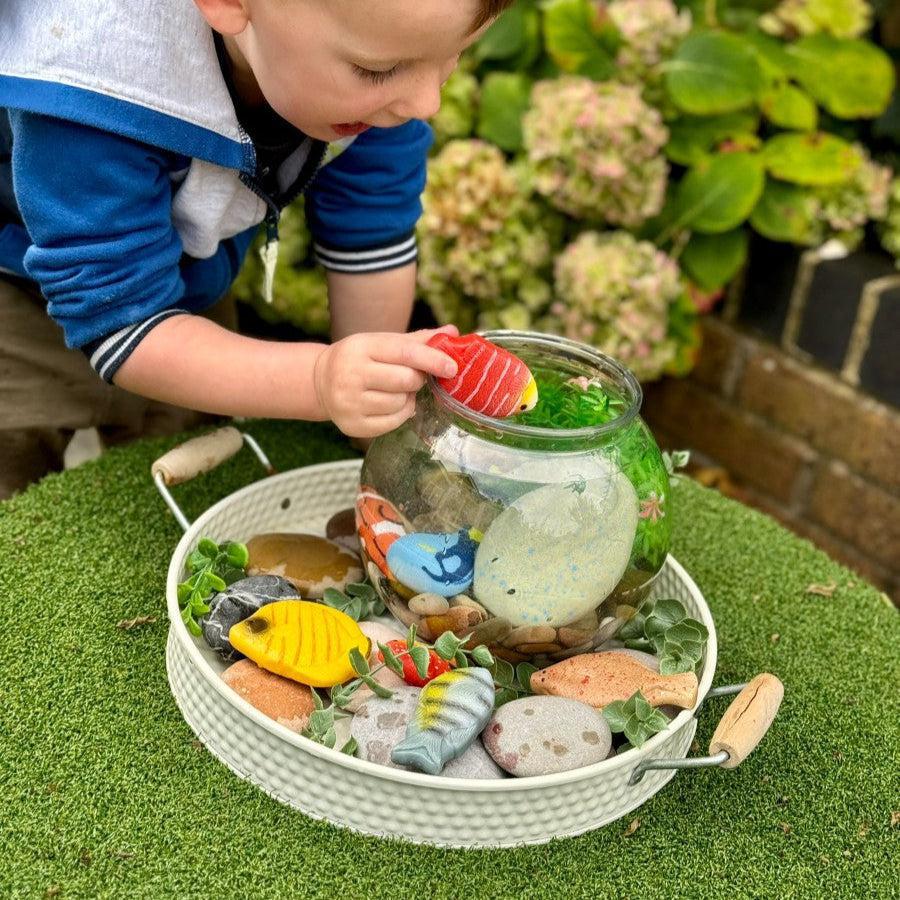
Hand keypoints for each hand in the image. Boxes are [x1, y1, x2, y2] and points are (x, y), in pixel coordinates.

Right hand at [313, 325, 458, 437]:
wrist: (320, 381)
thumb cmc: (360, 359)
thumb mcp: (381, 343)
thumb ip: (417, 340)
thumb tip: (452, 332)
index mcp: (361, 347)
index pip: (405, 352)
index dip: (432, 360)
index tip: (452, 368)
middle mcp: (350, 375)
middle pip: (405, 380)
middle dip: (417, 379)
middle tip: (413, 377)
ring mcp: (349, 402)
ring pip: (400, 403)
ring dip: (408, 398)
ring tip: (395, 390)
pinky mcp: (352, 425)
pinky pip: (393, 422)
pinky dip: (401, 414)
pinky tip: (391, 404)